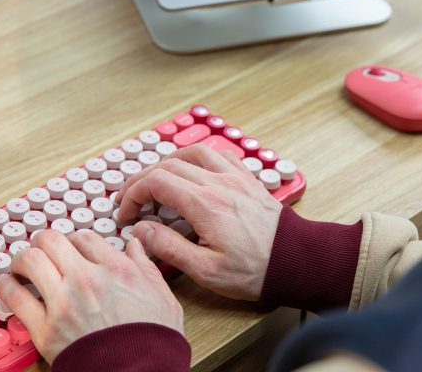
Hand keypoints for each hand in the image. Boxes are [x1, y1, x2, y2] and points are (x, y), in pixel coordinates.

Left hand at [0, 229, 182, 363]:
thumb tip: (135, 244)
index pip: (84, 237)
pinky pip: (16, 298)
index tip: (72, 248)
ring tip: (21, 265)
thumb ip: (146, 265)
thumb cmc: (155, 340)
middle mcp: (87, 280)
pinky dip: (6, 286)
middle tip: (42, 249)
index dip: (76, 240)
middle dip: (44, 242)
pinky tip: (6, 284)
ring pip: (30, 261)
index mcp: (117, 269)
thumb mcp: (162, 296)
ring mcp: (63, 304)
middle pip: (52, 241)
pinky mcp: (46, 330)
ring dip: (22, 259)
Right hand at [115, 144, 282, 300]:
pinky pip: (219, 154)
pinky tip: (192, 170)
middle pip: (168, 165)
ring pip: (193, 152)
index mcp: (205, 205)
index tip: (125, 213)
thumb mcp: (206, 271)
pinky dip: (198, 157)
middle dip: (142, 179)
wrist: (296, 260)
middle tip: (130, 199)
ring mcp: (235, 177)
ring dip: (168, 162)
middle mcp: (219, 183)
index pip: (156, 182)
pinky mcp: (247, 179)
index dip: (132, 194)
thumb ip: (169, 248)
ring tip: (156, 181)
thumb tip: (141, 231)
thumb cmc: (255, 270)